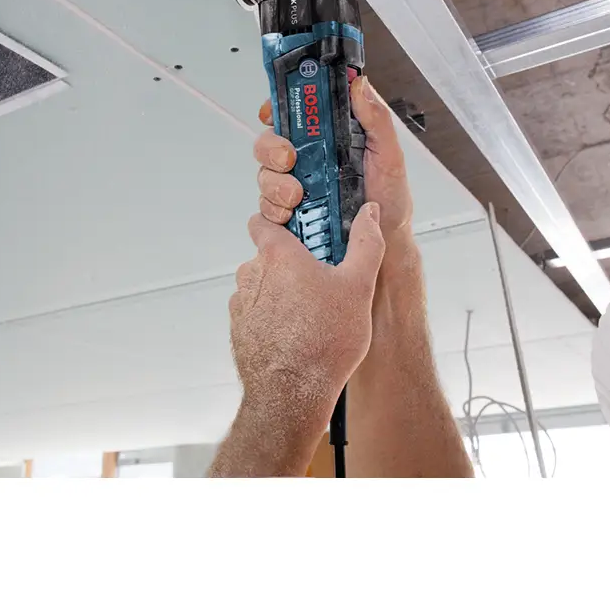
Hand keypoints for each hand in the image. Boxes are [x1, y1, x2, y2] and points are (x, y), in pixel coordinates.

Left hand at [229, 204, 385, 418]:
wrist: (292, 396)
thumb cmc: (323, 342)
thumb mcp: (358, 286)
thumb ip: (366, 243)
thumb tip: (369, 213)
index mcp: (278, 255)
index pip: (263, 221)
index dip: (281, 223)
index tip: (302, 232)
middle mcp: (252, 274)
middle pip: (268, 256)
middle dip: (291, 264)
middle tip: (320, 281)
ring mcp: (242, 304)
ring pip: (261, 286)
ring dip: (280, 292)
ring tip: (311, 313)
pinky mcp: (239, 330)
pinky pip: (256, 313)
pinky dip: (272, 317)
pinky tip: (296, 333)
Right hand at [254, 75, 413, 242]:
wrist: (385, 243)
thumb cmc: (389, 199)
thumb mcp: (390, 155)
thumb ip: (376, 119)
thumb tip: (358, 84)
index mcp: (330, 137)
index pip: (295, 113)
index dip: (278, 106)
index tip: (272, 111)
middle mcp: (309, 158)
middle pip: (269, 141)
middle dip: (271, 147)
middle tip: (289, 159)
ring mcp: (296, 184)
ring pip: (265, 174)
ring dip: (275, 183)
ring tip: (297, 196)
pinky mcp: (289, 211)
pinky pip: (266, 206)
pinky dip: (274, 209)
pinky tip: (290, 214)